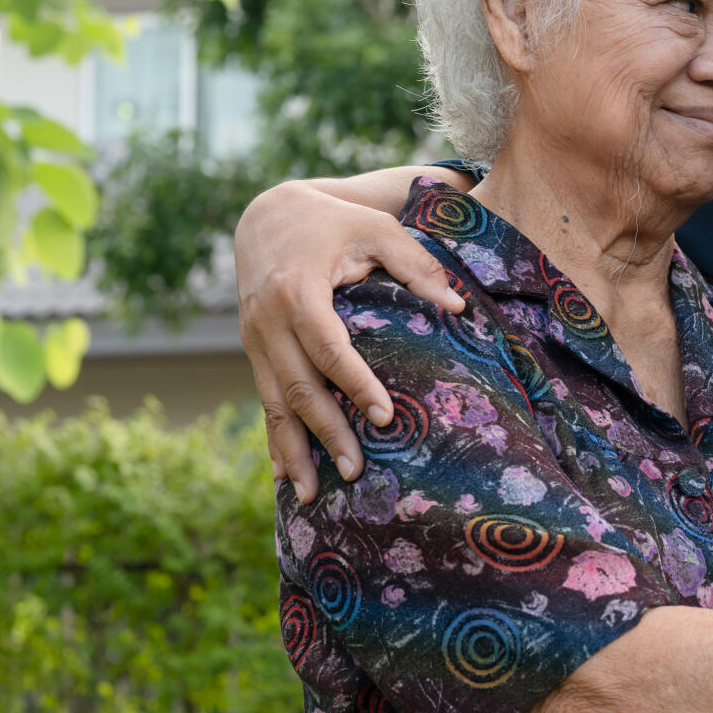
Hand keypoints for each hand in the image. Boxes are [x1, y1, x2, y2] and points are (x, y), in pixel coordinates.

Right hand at [236, 179, 465, 500]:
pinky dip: (273, 440)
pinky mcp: (253, 352)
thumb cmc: (333, 223)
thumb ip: (416, 265)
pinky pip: (264, 402)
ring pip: (273, 404)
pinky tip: (283, 476)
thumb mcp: (376, 230)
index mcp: (297, 291)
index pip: (328, 347)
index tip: (383, 418)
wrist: (266, 216)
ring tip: (311, 496)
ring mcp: (254, 341)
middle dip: (326, 432)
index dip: (355, 384)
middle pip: (298, 387)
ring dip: (292, 451)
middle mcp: (267, 322)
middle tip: (355, 472)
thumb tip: (458, 307)